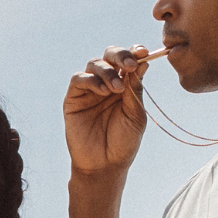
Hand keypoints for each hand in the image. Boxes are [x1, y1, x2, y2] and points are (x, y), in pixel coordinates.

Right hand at [64, 44, 151, 177]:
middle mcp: (106, 83)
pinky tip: (103, 92)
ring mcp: (89, 90)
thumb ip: (135, 89)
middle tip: (129, 64)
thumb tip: (143, 62)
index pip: (128, 61)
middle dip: (120, 55)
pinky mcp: (73, 98)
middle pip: (110, 56)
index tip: (144, 52)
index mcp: (125, 85)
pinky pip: (79, 79)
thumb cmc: (123, 142)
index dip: (134, 52)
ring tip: (116, 89)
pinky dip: (91, 80)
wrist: (105, 165)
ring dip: (107, 71)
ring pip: (94, 64)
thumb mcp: (135, 114)